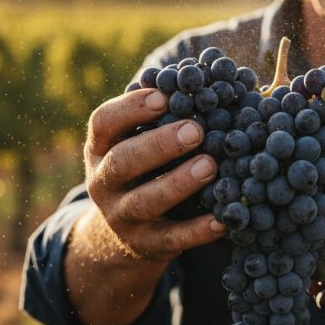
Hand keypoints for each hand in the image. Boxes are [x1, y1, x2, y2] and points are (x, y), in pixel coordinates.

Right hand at [84, 88, 225, 262]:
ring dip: (179, 183)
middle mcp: (104, 183)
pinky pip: (173, 239)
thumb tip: (211, 79)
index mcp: (100, 149)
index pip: (103, 123)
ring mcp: (122, 217)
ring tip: (211, 165)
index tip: (163, 97)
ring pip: (146, 201)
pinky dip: (198, 230)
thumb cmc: (142, 171)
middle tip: (196, 130)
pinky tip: (224, 219)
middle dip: (159, 145)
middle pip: (123, 161)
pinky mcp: (146, 246)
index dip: (130, 109)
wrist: (121, 237)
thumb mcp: (136, 143)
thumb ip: (162, 117)